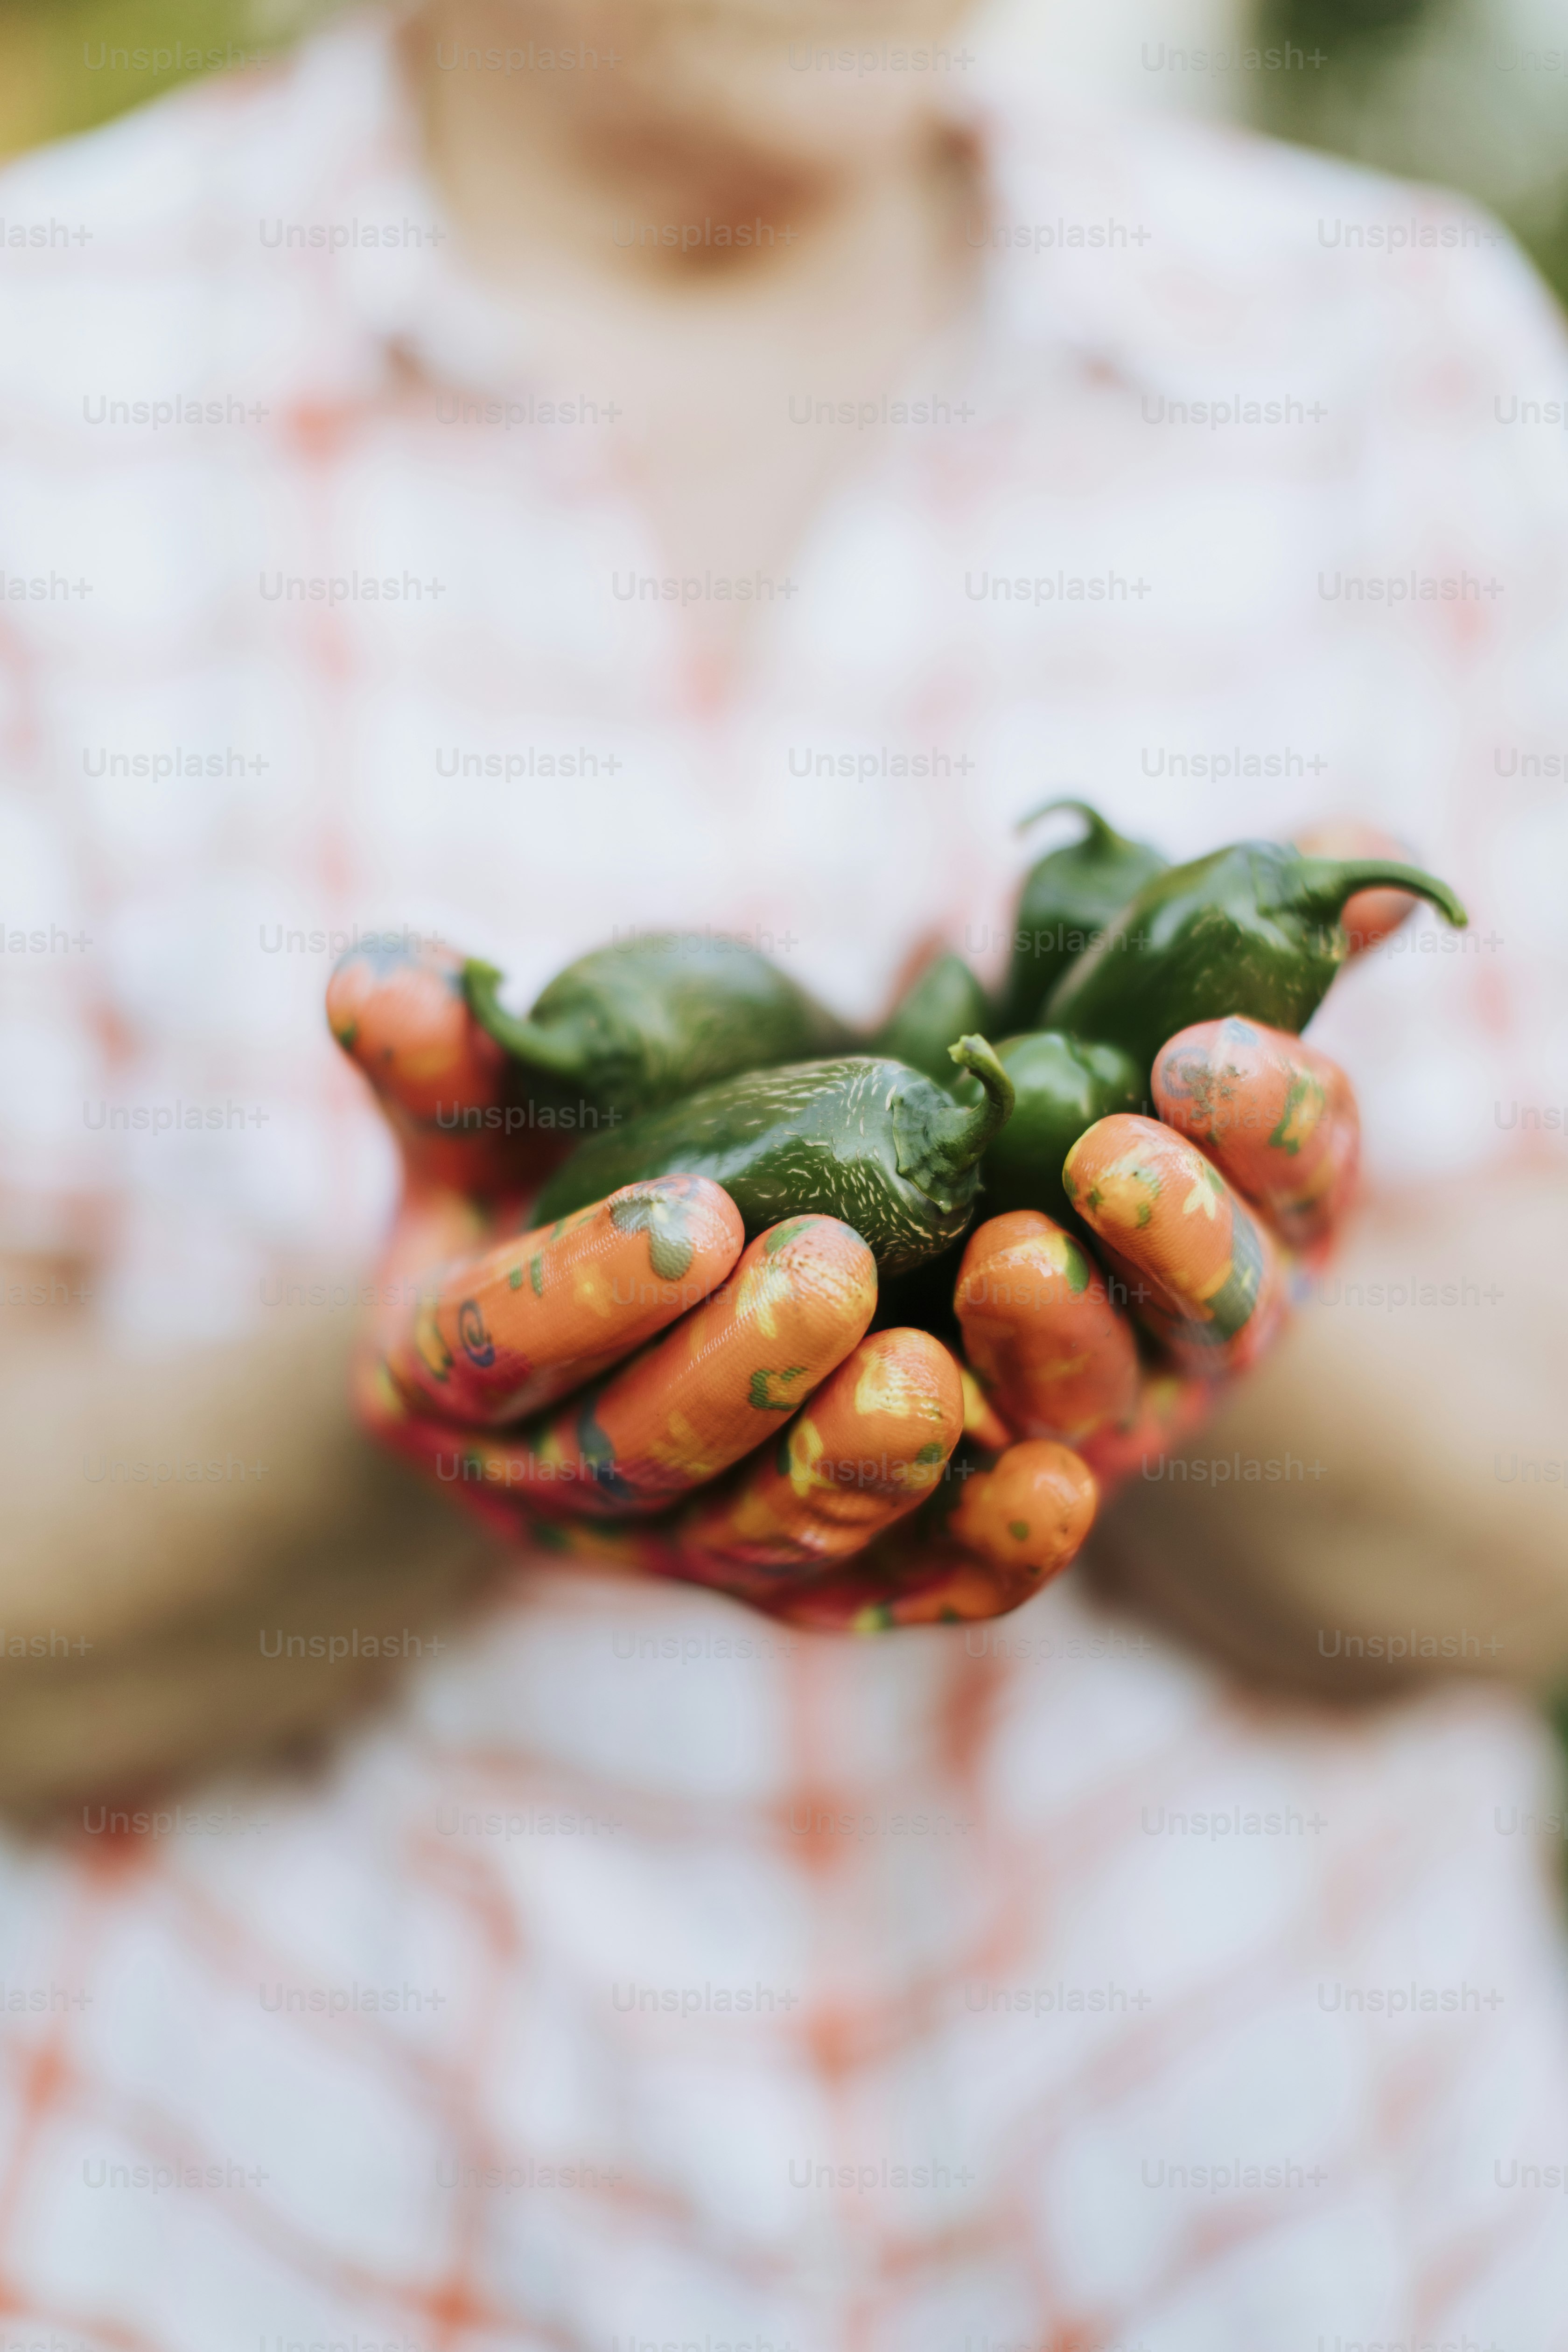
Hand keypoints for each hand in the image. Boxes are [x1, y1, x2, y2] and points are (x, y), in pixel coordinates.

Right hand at [330, 942, 1360, 1631]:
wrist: (657, 1268)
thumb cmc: (566, 1162)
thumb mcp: (489, 1108)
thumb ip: (445, 1057)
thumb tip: (382, 981)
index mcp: (440, 1377)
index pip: (489, 1350)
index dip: (583, 1289)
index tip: (692, 1209)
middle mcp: (545, 1493)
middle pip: (629, 1462)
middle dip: (734, 1375)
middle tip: (836, 1268)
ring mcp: (680, 1553)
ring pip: (759, 1545)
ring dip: (851, 1470)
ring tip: (938, 1376)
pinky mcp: (809, 1585)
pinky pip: (890, 1597)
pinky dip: (975, 1561)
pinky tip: (1058, 1488)